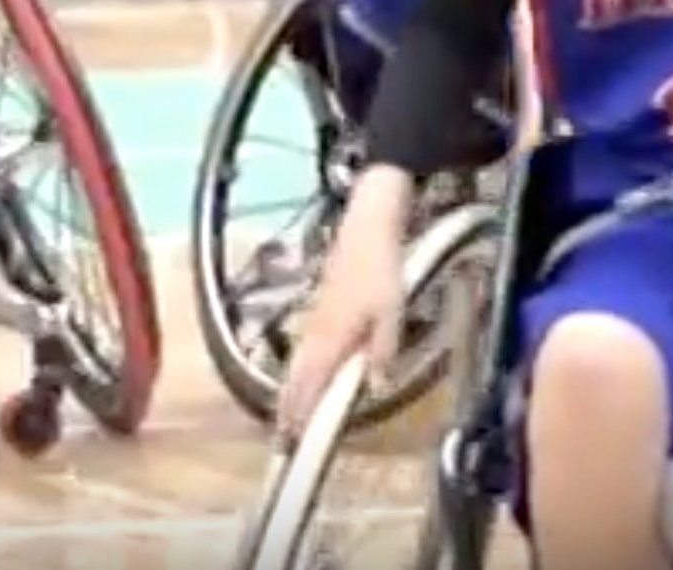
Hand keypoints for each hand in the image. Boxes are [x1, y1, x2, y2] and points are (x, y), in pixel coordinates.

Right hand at [275, 207, 408, 437]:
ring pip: (296, 365)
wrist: (365, 230)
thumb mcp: (391, 315)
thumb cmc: (381, 273)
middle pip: (294, 379)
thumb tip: (375, 389)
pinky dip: (297, 371)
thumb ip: (382, 353)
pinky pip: (302, 351)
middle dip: (287, 409)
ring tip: (286, 417)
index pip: (308, 386)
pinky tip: (302, 376)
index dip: (298, 415)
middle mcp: (314, 335)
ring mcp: (313, 321)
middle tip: (281, 439)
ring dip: (290, 391)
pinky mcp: (317, 310)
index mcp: (330, 340)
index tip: (289, 441)